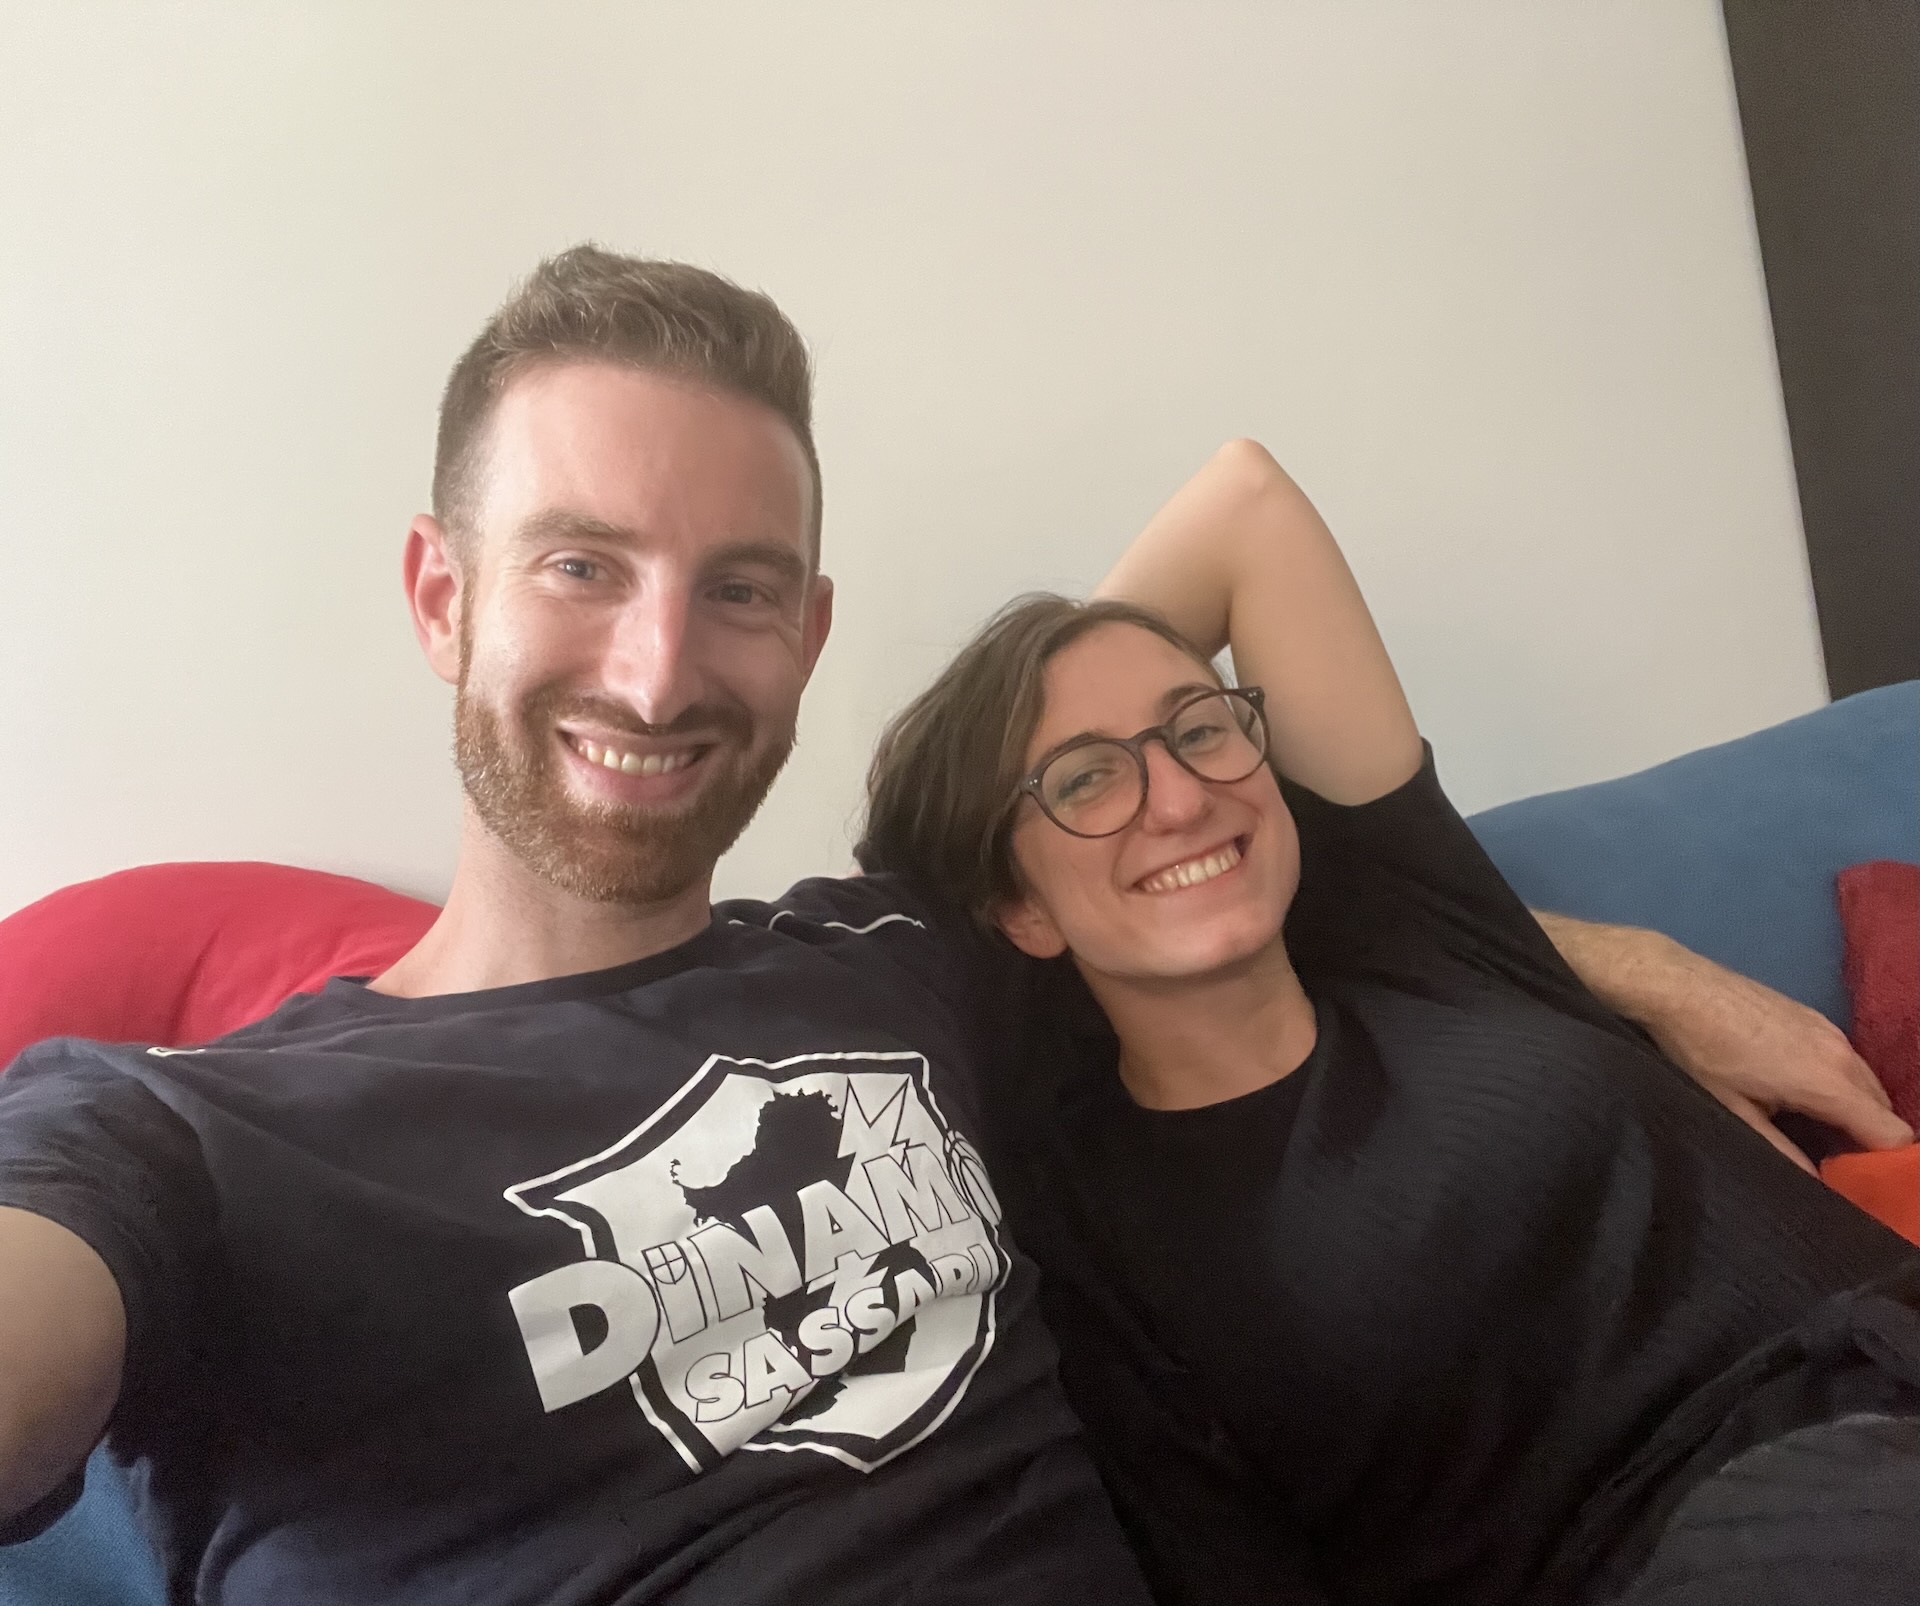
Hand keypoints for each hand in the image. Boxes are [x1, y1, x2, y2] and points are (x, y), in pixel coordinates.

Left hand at [1533, 912, 1912, 1172]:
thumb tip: (1815, 1183)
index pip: (1891, 1133)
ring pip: (1865, 1081)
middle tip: (1840, 1164)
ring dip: (1854, 1108)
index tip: (1862, 1182)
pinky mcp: (1813, 1015)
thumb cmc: (1701, 1052)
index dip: (1884, 1163)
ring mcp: (1830, 1029)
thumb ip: (1780, 1151)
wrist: (1676, 985)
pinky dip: (1840, 1082)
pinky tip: (1805, 1095)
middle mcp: (1842, 1053)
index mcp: (1828, 1081)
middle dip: (1870, 1138)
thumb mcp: (1734, 1111)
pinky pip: (1846, 1058)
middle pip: (1883, 1107)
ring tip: (1821, 1134)